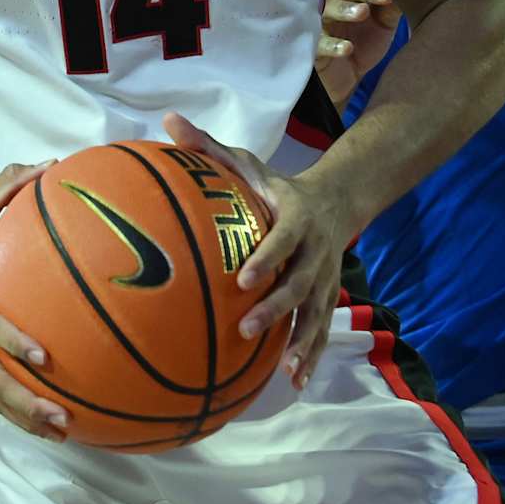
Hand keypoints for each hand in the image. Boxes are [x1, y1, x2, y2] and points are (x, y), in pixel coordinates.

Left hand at [163, 111, 350, 390]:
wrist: (337, 200)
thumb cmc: (276, 185)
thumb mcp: (248, 162)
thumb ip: (208, 147)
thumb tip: (167, 121)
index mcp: (296, 216)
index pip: (283, 239)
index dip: (267, 258)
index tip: (242, 279)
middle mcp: (316, 250)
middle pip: (300, 283)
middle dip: (276, 308)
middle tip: (246, 329)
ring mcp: (326, 278)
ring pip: (317, 313)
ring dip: (301, 342)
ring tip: (282, 369)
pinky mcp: (328, 297)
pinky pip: (322, 329)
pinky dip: (311, 355)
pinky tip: (294, 382)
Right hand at [315, 0, 402, 104]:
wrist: (348, 76)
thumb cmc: (364, 40)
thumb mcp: (384, 22)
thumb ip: (393, 4)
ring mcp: (319, 23)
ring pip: (327, 10)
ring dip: (345, 10)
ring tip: (362, 13)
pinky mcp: (312, 47)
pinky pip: (319, 43)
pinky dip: (333, 45)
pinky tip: (347, 48)